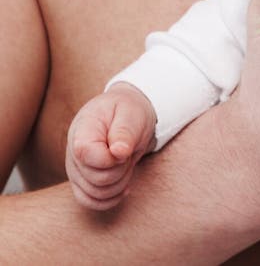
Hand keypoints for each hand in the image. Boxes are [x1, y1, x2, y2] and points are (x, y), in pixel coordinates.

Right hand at [65, 82, 156, 210]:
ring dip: (120, 183)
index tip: (125, 147)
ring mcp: (75, 169)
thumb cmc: (129, 111)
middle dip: (121, 169)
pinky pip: (91, 202)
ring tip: (126, 162)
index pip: (87, 155)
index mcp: (82, 129)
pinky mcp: (81, 182)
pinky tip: (125, 184)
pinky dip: (112, 198)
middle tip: (128, 152)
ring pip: (96, 194)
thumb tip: (119, 153)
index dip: (111, 159)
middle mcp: (72, 152)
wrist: (126, 115)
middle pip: (96, 179)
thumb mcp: (132, 113)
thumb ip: (125, 132)